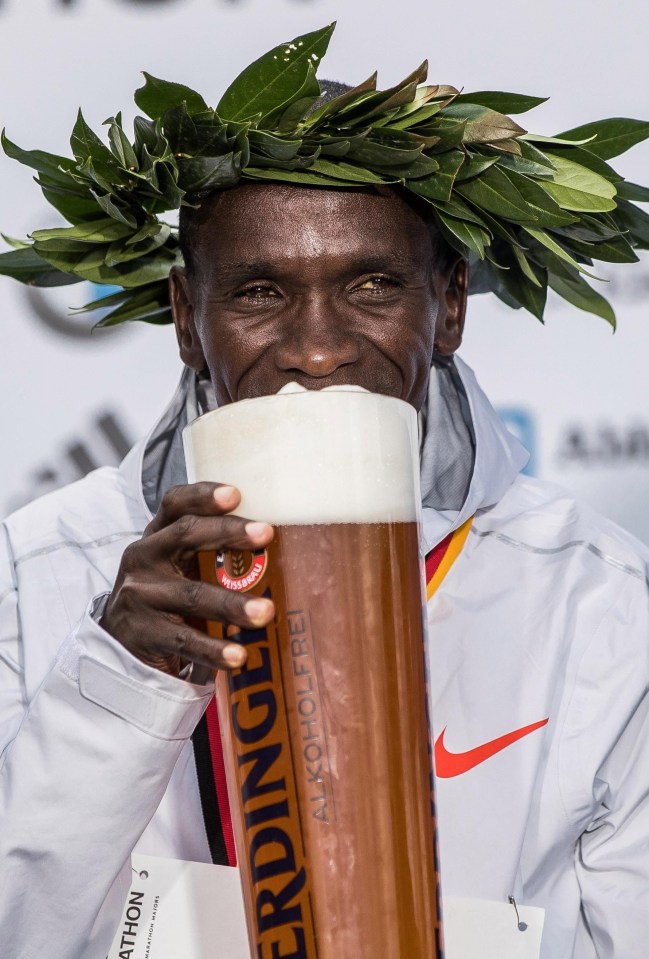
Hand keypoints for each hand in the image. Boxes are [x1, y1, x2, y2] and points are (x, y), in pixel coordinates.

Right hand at [100, 483, 273, 675]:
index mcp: (156, 536)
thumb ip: (209, 548)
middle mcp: (144, 559)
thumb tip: (275, 542)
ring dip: (232, 604)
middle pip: (185, 536)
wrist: (121, 643)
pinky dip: (214, 649)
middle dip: (228, 533)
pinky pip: (184, 640)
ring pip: (191, 595)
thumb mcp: (176, 563)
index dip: (203, 495)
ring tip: (267, 612)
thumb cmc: (165, 594)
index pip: (175, 504)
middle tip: (266, 534)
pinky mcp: (143, 634)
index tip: (236, 493)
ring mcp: (141, 597)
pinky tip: (238, 656)